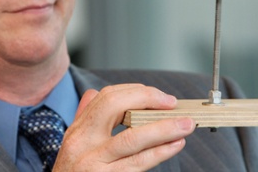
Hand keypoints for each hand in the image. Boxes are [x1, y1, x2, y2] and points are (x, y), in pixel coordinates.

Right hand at [53, 84, 195, 170]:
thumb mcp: (72, 146)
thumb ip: (84, 119)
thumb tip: (94, 93)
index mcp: (77, 131)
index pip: (106, 98)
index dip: (136, 92)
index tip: (159, 97)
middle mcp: (82, 144)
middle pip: (115, 108)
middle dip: (148, 100)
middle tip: (173, 104)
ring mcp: (93, 164)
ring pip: (131, 139)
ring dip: (163, 129)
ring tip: (185, 125)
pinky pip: (137, 164)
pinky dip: (159, 153)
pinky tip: (174, 145)